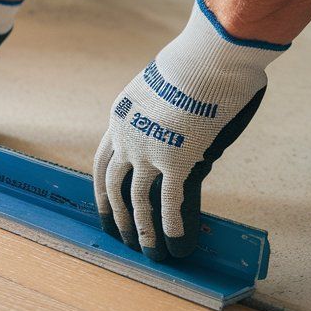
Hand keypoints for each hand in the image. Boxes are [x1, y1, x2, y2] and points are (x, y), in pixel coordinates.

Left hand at [92, 0, 287, 259]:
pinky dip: (172, 227)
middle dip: (115, 216)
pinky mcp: (177, 159)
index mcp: (120, 117)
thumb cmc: (197, 61)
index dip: (103, 189)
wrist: (207, 55)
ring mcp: (149, 150)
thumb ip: (169, 110)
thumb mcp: (168, 85)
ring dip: (141, 231)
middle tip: (118, 238)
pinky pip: (170, 201)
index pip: (103, 161)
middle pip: (113, 186)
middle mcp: (126, 137)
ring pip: (137, 200)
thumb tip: (184, 123)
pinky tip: (176, 245)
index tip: (105, 206)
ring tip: (147, 254)